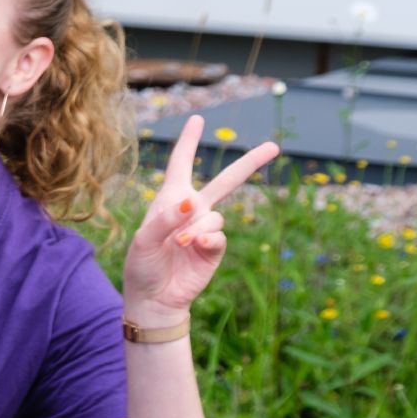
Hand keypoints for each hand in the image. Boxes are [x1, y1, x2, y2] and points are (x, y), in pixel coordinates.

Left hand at [121, 114, 280, 326]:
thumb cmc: (142, 265)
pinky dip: (205, 240)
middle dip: (250, 163)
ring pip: (215, 216)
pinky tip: (193, 247)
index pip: (181, 164)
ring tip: (177, 244)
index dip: (188, 142)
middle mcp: (193, 209)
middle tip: (274, 146)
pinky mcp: (214, 248)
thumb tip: (193, 201)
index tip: (197, 119)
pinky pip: (219, 235)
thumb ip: (165, 218)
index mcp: (170, 199)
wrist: (154, 298)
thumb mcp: (144, 240)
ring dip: (195, 229)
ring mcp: (206, 228)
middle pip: (226, 181)